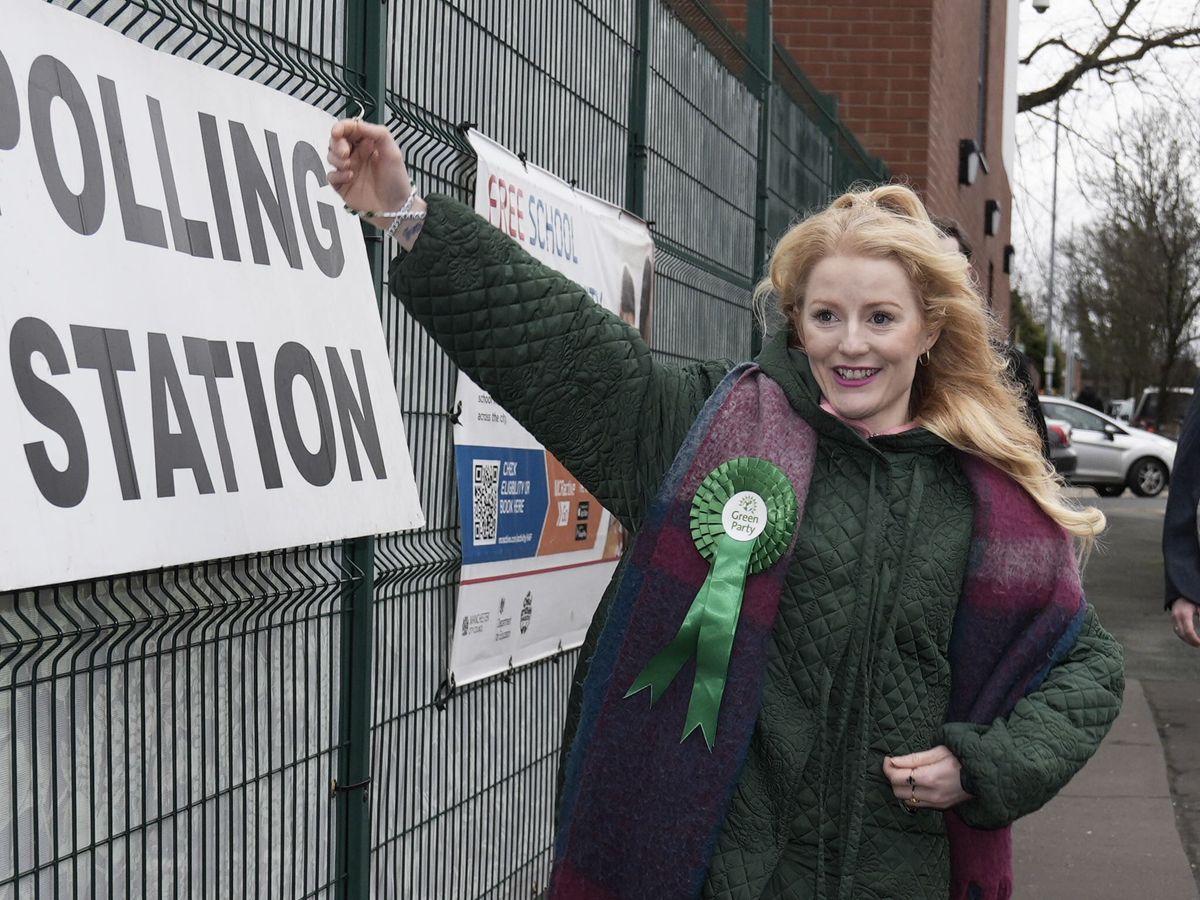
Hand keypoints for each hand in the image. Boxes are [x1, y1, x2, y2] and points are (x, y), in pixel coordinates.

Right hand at [326, 119, 423, 243]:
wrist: (396, 208)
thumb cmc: (397, 180)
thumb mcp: (392, 151)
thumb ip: (376, 132)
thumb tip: (357, 124)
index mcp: (367, 145)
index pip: (349, 130)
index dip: (340, 128)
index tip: (337, 131)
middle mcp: (356, 155)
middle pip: (335, 141)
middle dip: (337, 144)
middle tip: (345, 152)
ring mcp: (348, 170)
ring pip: (330, 156)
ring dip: (337, 159)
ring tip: (350, 167)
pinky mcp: (342, 185)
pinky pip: (330, 176)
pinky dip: (337, 174)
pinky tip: (350, 177)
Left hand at [883, 745, 971, 810]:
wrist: (985, 775)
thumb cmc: (962, 758)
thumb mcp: (938, 751)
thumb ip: (913, 758)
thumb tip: (892, 761)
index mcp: (930, 777)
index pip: (897, 778)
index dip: (887, 767)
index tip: (888, 759)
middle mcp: (932, 794)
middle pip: (898, 791)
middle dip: (892, 778)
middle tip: (897, 765)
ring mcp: (937, 803)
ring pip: (906, 799)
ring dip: (901, 787)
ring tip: (907, 774)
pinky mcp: (941, 808)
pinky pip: (917, 804)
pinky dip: (911, 794)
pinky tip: (917, 783)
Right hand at [1170, 598, 1199, 646]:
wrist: (1182, 590)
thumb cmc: (1192, 599)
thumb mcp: (1199, 608)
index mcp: (1184, 614)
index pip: (1188, 631)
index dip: (1195, 639)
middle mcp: (1176, 617)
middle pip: (1182, 634)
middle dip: (1191, 641)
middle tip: (1199, 645)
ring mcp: (1173, 617)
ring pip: (1178, 633)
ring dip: (1186, 639)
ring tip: (1195, 643)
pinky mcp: (1173, 618)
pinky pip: (1176, 629)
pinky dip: (1182, 635)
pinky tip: (1189, 637)